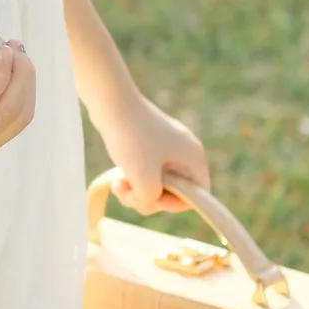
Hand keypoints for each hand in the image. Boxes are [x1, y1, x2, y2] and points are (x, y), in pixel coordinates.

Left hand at [97, 89, 209, 215]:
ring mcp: (168, 147)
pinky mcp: (150, 144)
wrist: (111, 103)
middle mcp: (186, 153)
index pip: (197, 195)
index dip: (174, 204)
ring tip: (118, 184)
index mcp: (193, 159)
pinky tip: (117, 177)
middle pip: (174, 192)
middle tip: (126, 192)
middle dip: (148, 198)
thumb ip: (150, 200)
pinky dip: (132, 177)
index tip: (151, 198)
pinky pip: (146, 170)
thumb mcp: (142, 178)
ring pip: (156, 183)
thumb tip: (147, 202)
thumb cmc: (131, 139)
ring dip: (136, 190)